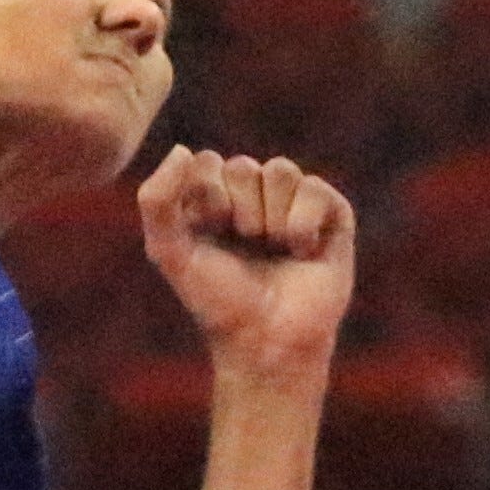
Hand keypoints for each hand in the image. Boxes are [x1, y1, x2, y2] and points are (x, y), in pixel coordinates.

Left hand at [137, 146, 355, 374]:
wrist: (269, 341)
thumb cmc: (218, 301)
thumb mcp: (170, 251)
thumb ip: (157, 201)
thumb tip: (182, 148)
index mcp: (214, 198)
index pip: (206, 162)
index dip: (208, 202)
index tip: (211, 239)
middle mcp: (255, 195)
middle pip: (243, 166)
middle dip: (240, 214)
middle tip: (247, 249)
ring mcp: (295, 202)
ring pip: (281, 170)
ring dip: (272, 220)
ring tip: (275, 250)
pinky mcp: (332, 214)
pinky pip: (314, 189)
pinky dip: (301, 226)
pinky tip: (303, 252)